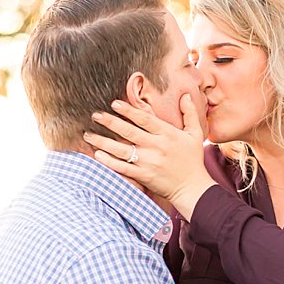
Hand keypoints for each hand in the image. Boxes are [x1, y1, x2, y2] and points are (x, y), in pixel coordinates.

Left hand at [86, 95, 214, 218]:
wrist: (193, 189)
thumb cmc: (193, 160)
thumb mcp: (195, 135)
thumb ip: (190, 114)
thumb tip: (185, 95)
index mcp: (168, 134)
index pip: (145, 119)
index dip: (129, 110)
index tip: (114, 103)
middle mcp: (157, 147)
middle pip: (129, 132)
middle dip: (110, 122)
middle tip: (95, 115)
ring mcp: (149, 162)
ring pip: (122, 150)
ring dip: (103, 142)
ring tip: (88, 135)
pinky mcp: (144, 176)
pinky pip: (123, 168)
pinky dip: (109, 161)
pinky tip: (97, 155)